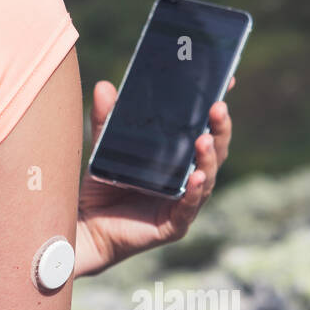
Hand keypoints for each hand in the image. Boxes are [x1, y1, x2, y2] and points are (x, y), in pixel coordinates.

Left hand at [75, 77, 234, 276]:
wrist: (85, 227)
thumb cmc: (101, 188)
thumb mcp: (105, 148)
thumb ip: (106, 120)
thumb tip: (104, 86)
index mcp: (178, 157)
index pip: (204, 129)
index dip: (215, 109)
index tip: (225, 82)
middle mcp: (186, 178)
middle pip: (214, 151)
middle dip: (219, 128)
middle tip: (218, 106)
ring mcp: (183, 202)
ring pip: (207, 178)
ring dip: (209, 158)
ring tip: (205, 140)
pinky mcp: (173, 224)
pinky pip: (189, 207)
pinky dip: (194, 192)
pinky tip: (196, 178)